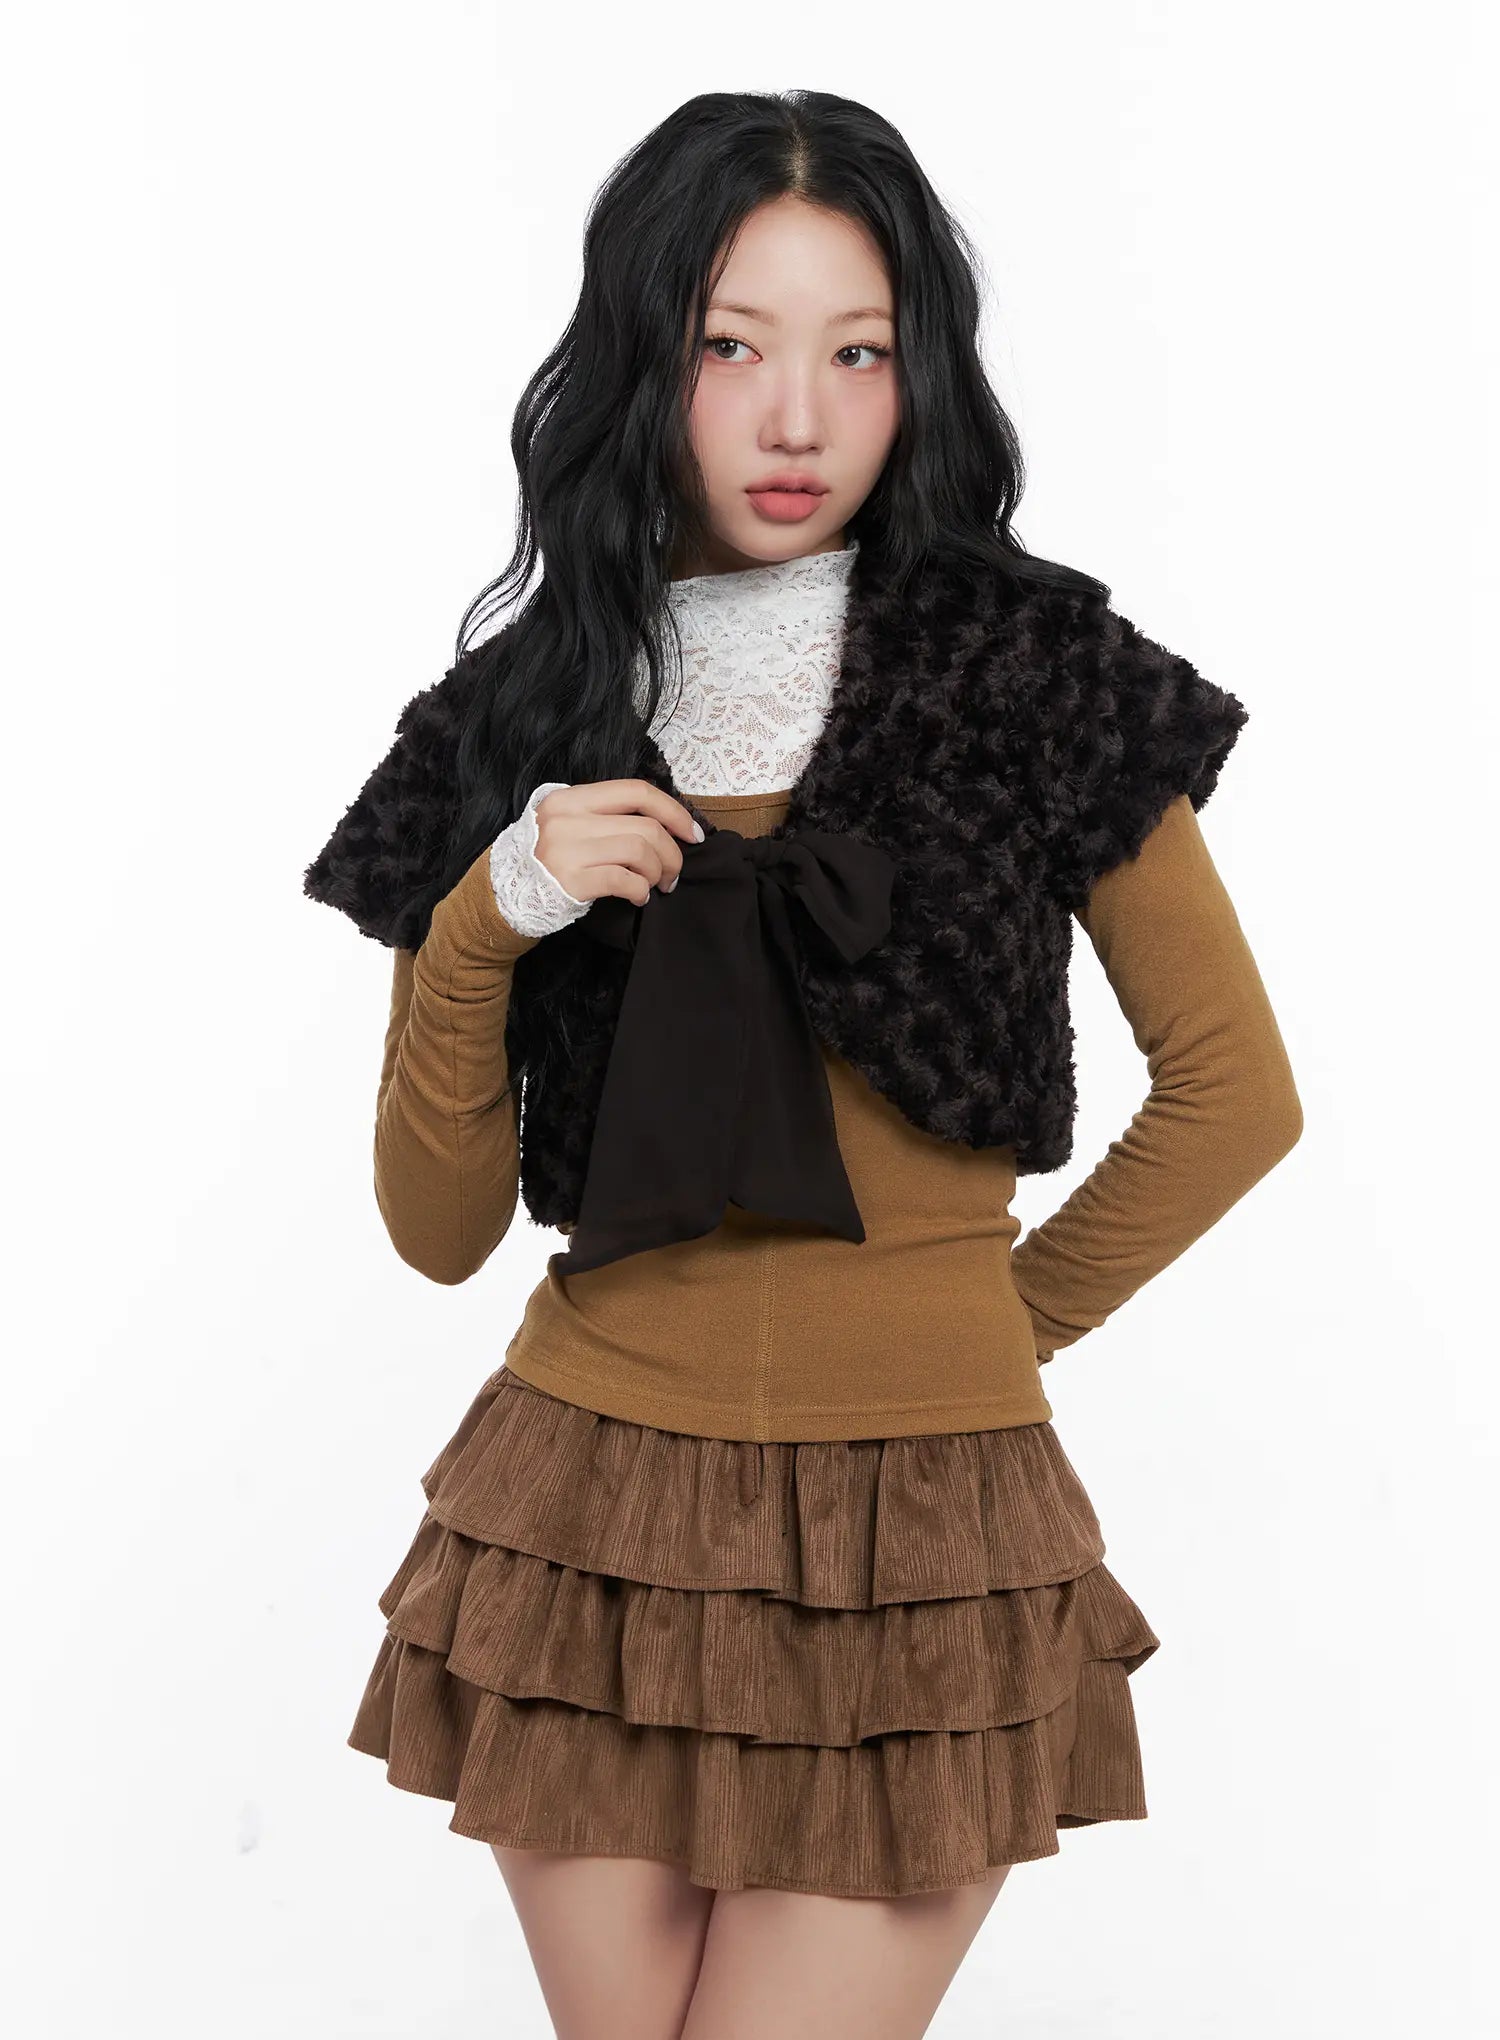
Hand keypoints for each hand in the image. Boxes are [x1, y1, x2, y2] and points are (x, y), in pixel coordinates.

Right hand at [533, 779, 702, 907]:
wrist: (502, 895)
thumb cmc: (547, 861)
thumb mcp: (568, 824)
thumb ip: (605, 817)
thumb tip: (664, 826)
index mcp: (571, 798)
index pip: (636, 791)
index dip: (673, 811)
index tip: (693, 833)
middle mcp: (568, 818)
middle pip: (645, 826)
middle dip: (672, 853)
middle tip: (673, 874)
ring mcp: (567, 848)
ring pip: (640, 851)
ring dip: (659, 873)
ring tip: (656, 886)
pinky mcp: (571, 880)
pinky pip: (626, 880)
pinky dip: (641, 891)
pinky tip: (639, 898)